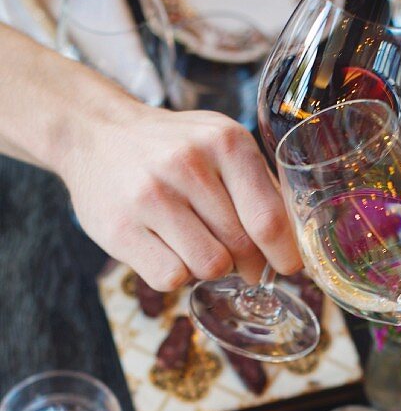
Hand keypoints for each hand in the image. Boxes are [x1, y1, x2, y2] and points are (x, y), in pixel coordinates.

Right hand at [60, 98, 300, 291]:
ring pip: (209, 267)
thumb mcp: (221, 145)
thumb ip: (259, 186)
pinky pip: (171, 278)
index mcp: (224, 142)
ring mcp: (149, 197)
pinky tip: (169, 250)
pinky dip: (177, 274)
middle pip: (241, 248)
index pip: (267, 219)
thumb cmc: (172, 148)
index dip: (283, 254)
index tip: (288, 267)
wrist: (95, 133)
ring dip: (211, 267)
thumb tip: (295, 242)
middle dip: (249, 264)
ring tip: (198, 246)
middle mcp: (186, 165)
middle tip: (242, 263)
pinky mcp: (120, 229)